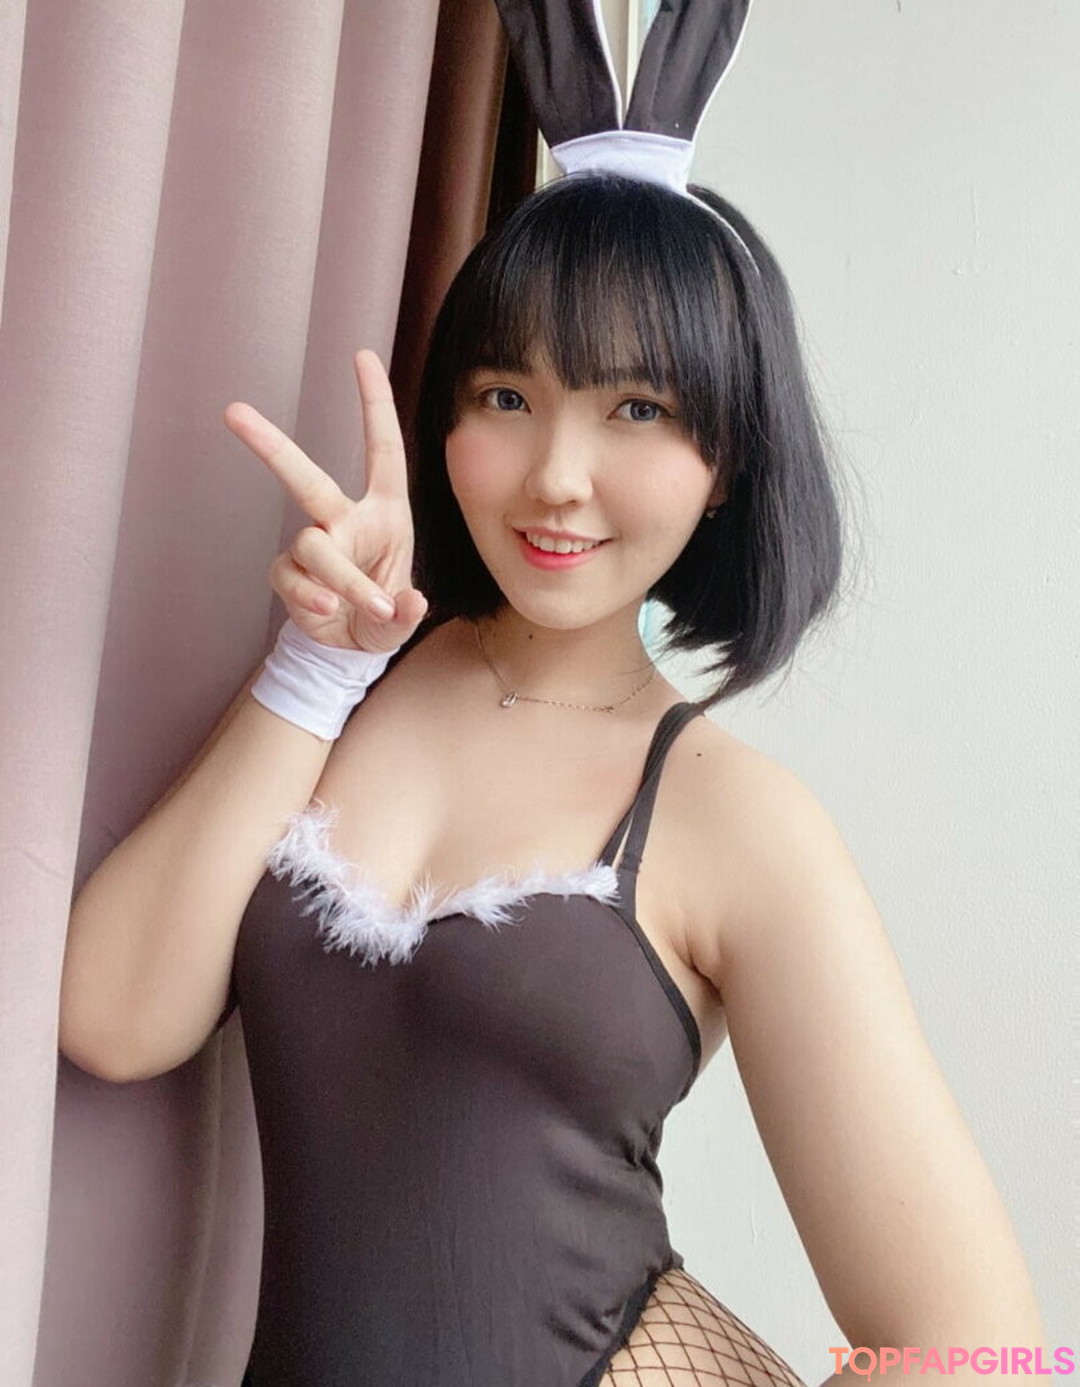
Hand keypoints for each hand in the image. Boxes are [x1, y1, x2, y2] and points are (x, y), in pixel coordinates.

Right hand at [225, 349, 427, 653]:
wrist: (351, 648)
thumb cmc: (383, 616)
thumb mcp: (404, 616)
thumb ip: (408, 612)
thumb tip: (408, 602)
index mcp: (384, 512)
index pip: (381, 448)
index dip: (374, 403)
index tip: (361, 354)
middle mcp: (344, 519)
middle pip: (307, 479)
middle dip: (271, 447)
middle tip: (233, 412)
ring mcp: (314, 545)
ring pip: (313, 546)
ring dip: (340, 579)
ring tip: (356, 607)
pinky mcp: (289, 574)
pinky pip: (291, 578)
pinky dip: (309, 598)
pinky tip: (327, 611)